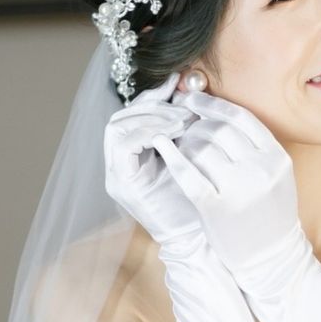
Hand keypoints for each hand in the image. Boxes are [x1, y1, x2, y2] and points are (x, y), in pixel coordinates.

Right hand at [104, 73, 203, 254]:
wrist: (200, 238)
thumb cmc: (203, 198)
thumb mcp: (195, 156)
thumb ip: (187, 129)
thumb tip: (193, 93)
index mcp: (137, 153)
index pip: (136, 112)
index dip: (155, 94)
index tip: (179, 82)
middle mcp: (120, 163)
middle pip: (122, 115)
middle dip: (154, 105)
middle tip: (184, 108)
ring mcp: (117, 174)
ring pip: (117, 126)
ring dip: (151, 117)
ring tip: (182, 120)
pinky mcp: (121, 184)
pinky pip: (123, 145)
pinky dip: (147, 132)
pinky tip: (174, 133)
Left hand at [154, 90, 311, 295]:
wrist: (271, 259)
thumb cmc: (271, 214)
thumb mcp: (277, 175)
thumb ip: (257, 147)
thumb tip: (220, 115)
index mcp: (276, 158)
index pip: (240, 118)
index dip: (212, 105)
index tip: (193, 100)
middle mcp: (260, 169)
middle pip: (218, 129)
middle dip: (195, 123)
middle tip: (181, 124)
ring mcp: (239, 189)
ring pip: (201, 148)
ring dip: (183, 140)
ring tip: (177, 143)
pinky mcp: (216, 207)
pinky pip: (188, 174)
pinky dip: (172, 157)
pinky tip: (161, 147)